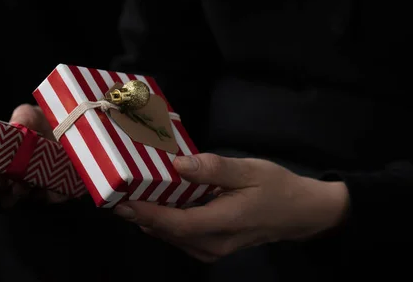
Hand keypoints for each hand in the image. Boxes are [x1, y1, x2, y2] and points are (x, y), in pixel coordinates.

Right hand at [0, 104, 69, 206]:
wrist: (95, 145)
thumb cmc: (61, 127)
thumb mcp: (42, 116)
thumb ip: (24, 117)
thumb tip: (16, 122)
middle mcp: (5, 171)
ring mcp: (25, 187)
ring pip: (4, 199)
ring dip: (13, 191)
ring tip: (28, 181)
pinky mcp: (49, 197)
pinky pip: (39, 201)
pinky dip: (46, 192)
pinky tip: (54, 185)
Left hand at [113, 153, 349, 262]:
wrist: (298, 213)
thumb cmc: (275, 187)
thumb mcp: (249, 170)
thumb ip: (214, 169)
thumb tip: (178, 164)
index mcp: (224, 222)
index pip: (176, 223)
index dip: (146, 213)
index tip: (120, 201)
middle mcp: (213, 244)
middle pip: (167, 232)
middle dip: (139, 214)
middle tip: (115, 192)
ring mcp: (211, 250)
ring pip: (171, 236)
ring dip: (149, 217)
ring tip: (128, 195)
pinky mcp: (210, 247)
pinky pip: (179, 236)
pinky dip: (163, 221)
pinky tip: (155, 202)